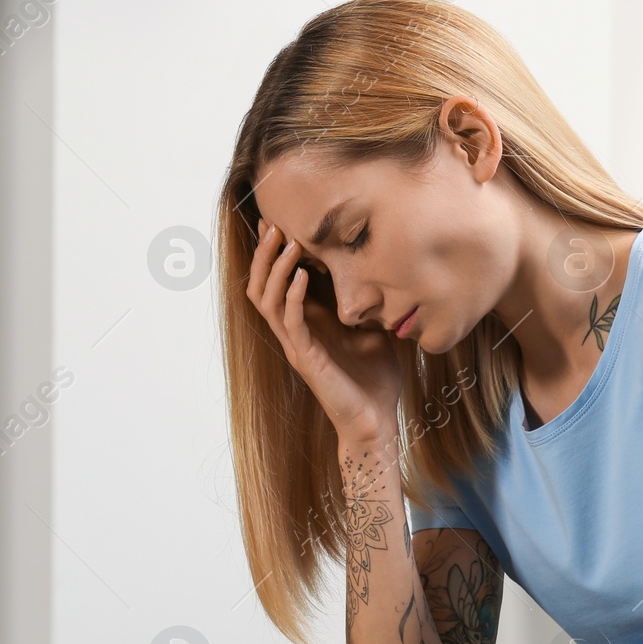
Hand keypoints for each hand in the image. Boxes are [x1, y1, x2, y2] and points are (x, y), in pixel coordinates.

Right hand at [247, 217, 405, 442]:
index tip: (276, 223)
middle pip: (261, 287)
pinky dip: (292, 295)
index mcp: (307, 325)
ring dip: (275, 269)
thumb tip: (381, 272)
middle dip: (265, 255)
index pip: (277, 284)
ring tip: (288, 242)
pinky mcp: (306, 359)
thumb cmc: (375, 379)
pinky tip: (301, 275)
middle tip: (273, 224)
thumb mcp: (374, 330)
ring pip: (267, 301)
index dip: (272, 255)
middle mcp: (295, 334)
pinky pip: (290, 322)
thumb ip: (366, 304)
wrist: (377, 420)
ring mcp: (297, 346)